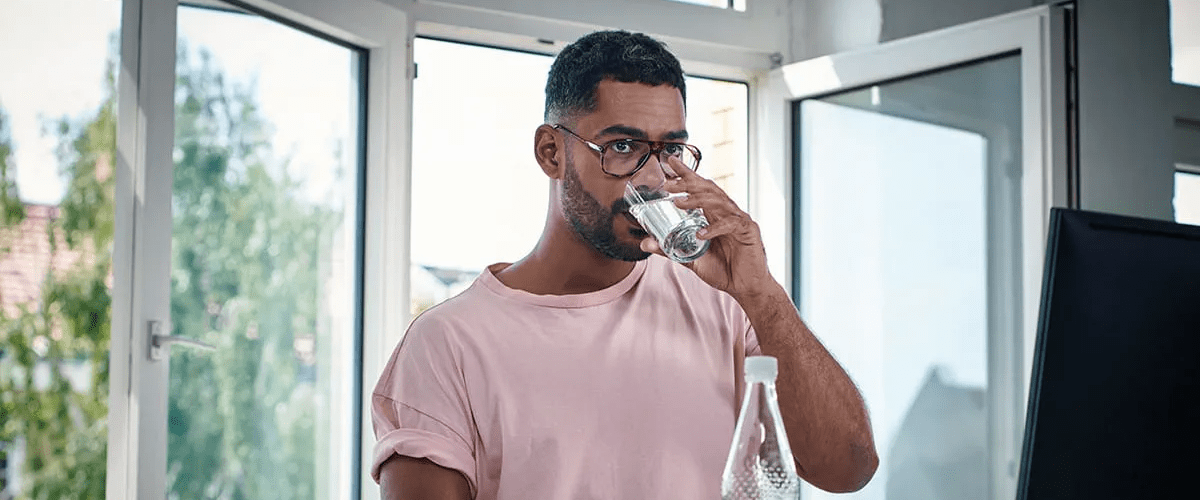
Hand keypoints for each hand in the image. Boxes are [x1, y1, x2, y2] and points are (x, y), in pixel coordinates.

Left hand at [639, 157, 774, 298]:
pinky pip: (730, 224)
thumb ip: (670, 250)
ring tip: (678, 202)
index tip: (669, 162)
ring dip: (697, 200)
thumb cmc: (723, 270)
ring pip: (718, 201)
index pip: (699, 188)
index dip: (686, 174)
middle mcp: (726, 212)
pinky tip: (700, 234)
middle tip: (668, 183)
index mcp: (714, 214)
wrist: (746, 288)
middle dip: (688, 182)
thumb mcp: (691, 259)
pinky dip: (714, 228)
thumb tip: (645, 244)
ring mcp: (739, 219)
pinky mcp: (749, 231)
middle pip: (708, 189)